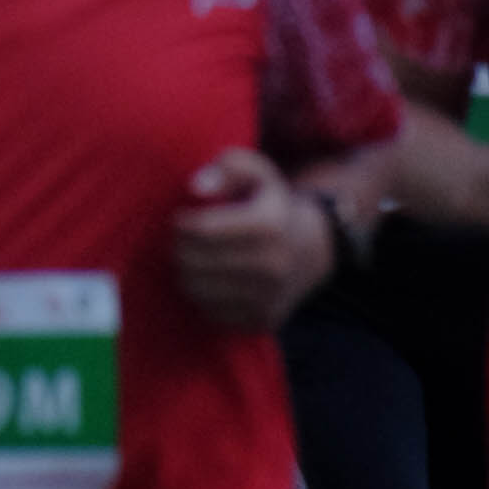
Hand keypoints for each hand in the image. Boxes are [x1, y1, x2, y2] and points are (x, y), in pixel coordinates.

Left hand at [173, 150, 330, 328]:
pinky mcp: (262, 321)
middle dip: (179, 248)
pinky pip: (209, 312)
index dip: (181, 223)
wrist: (309, 250)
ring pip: (196, 290)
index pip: (201, 229)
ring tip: (192, 258)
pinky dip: (201, 297)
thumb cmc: (268, 204)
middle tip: (181, 240)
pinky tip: (210, 280)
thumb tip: (195, 188)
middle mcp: (273, 265)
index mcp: (269, 224)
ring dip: (185, 273)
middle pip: (194, 262)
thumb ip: (227, 167)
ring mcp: (269, 297)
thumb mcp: (256, 173)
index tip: (180, 218)